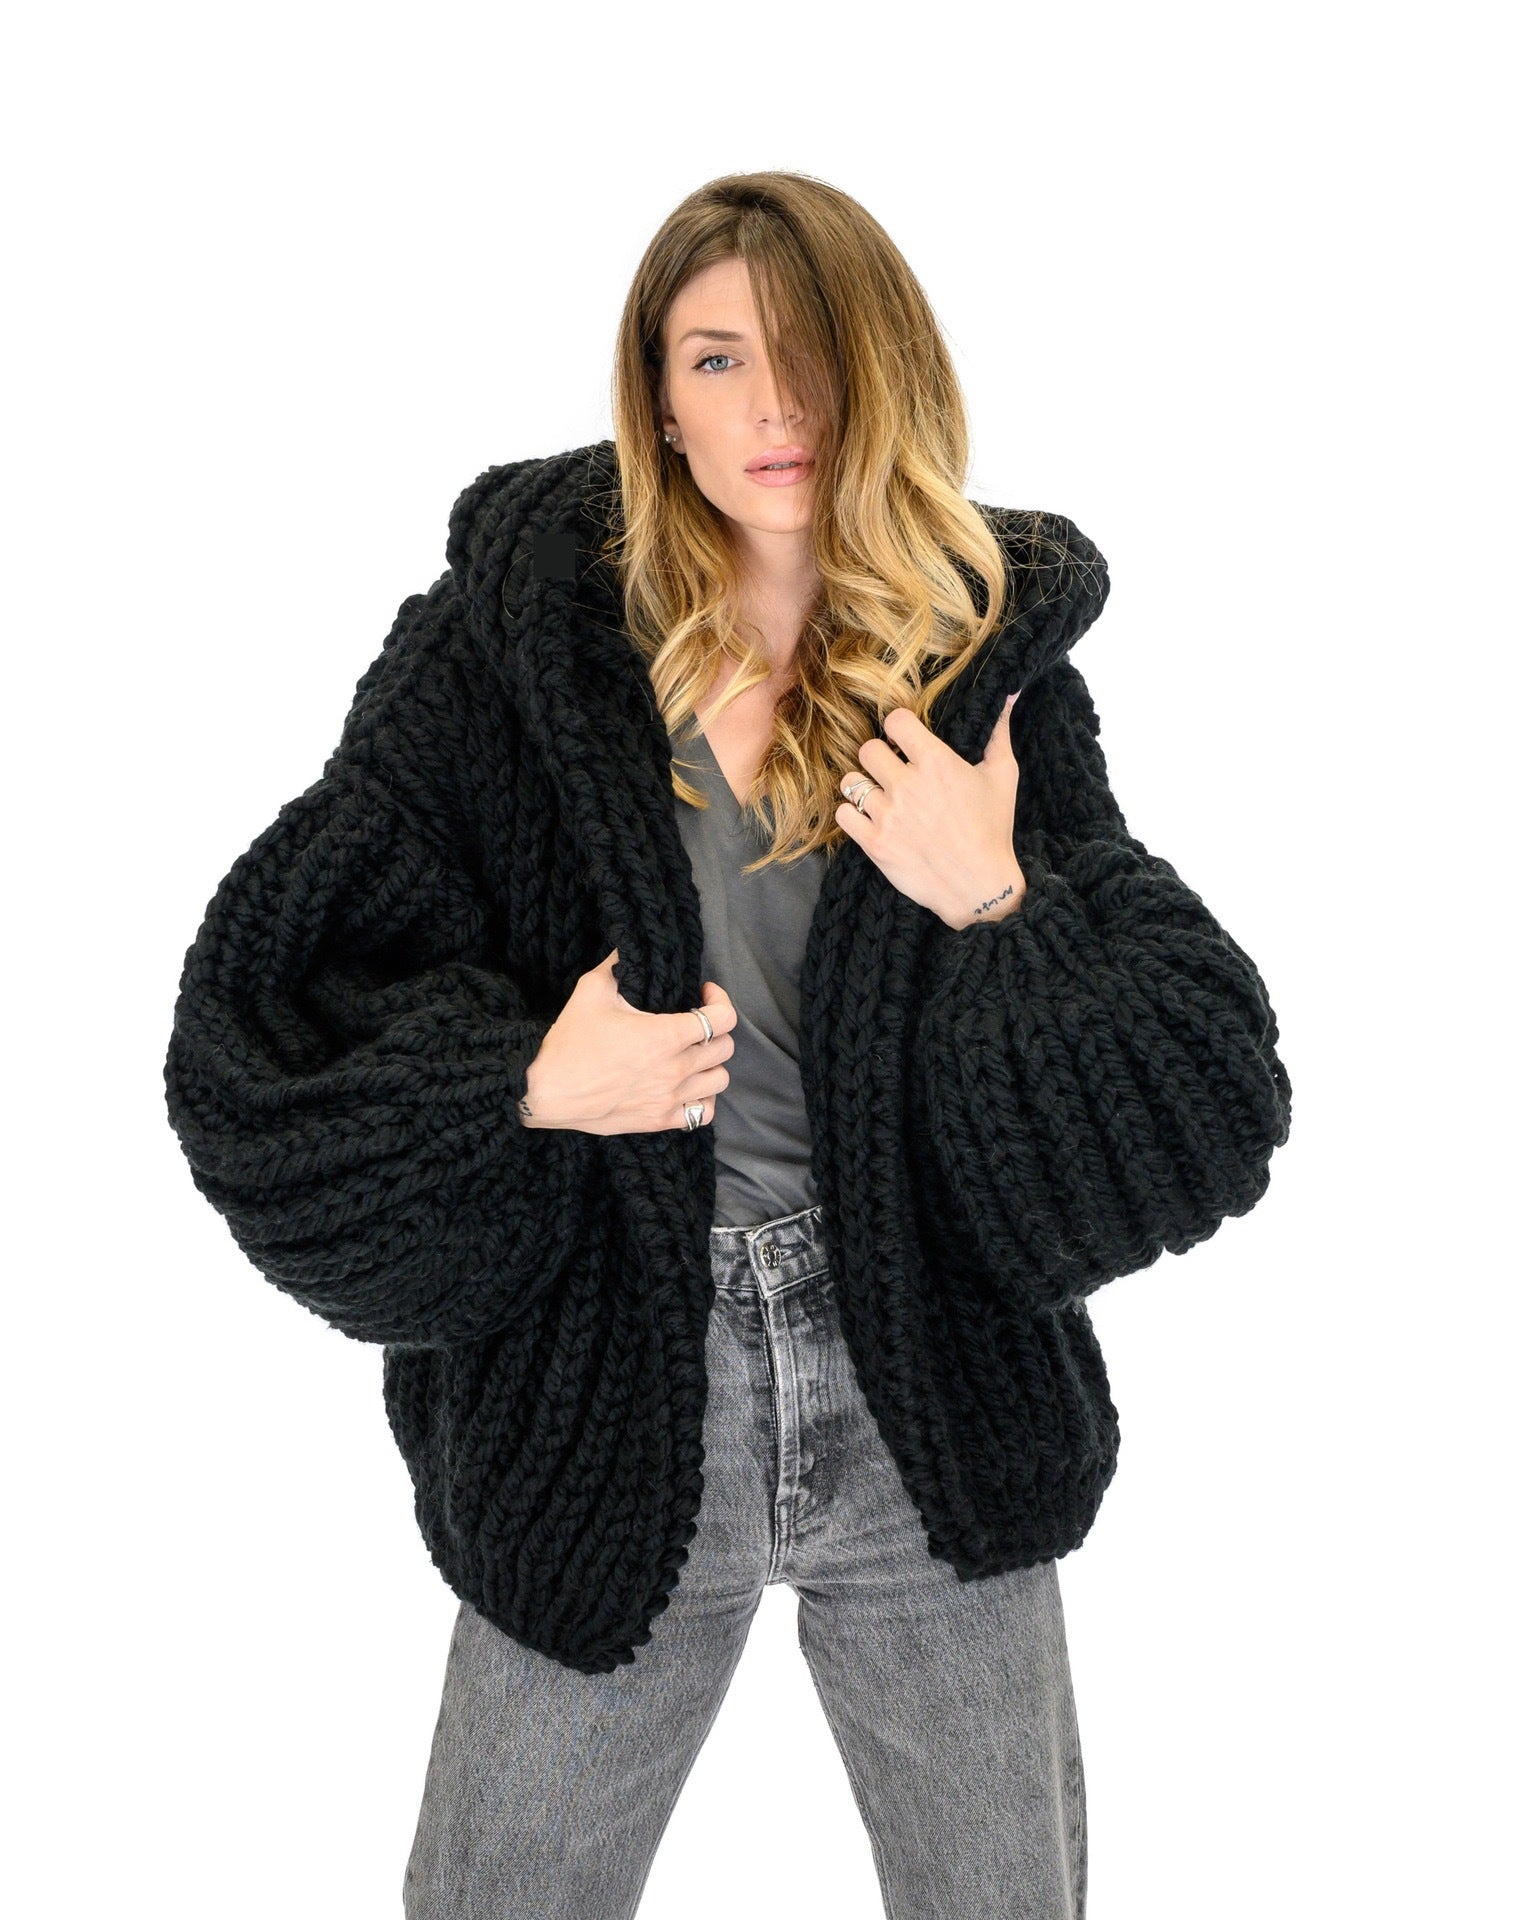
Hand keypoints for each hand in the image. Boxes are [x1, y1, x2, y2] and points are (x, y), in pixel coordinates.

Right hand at [519, 949, 737, 1132]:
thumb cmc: (569, 1042)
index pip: (723, 1018)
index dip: (720, 1000)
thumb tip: (629, 946)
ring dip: (711, 1064)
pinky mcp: (659, 1121)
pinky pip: (703, 1113)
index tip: (704, 994)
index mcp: (666, 1036)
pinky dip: (702, 1099)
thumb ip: (617, 965)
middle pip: (725, 1048)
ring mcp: (669, 1098)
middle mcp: (675, 1069)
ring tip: (692, 1055)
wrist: (545, 1091)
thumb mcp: (591, 990)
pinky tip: (686, 1087)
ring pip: (719, 1081)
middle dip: (716, 1030)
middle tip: (696, 1023)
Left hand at [835, 690, 1027, 929]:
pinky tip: (870, 818)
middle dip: (880, 758)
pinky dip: (853, 815)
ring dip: (862, 786)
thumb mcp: (1003, 776)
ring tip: (878, 795)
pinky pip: (843, 815)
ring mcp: (887, 815)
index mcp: (936, 762)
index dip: (899, 727)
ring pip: (850, 782)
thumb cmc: (993, 830)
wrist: (979, 887)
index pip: (895, 722)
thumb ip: (998, 732)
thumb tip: (1009, 693)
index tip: (906, 739)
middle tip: (892, 771)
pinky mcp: (874, 843)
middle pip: (868, 749)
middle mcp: (907, 785)